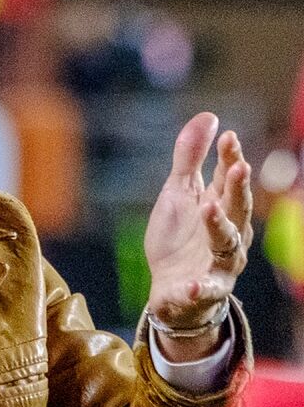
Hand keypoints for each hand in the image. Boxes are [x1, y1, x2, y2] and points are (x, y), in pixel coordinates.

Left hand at [143, 112, 252, 360]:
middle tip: (237, 167)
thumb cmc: (179, 237)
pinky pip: (207, 289)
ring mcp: (219, 262)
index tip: (228, 136)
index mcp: (220, 205)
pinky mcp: (204, 290)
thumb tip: (209, 116)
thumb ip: (189, 159)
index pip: (228, 178)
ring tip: (208, 208)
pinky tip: (195, 283)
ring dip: (220, 226)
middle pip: (237, 208)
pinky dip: (202, 287)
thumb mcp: (178, 194)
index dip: (230, 158)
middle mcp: (229, 232)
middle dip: (238, 188)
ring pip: (228, 244)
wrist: (170, 288)